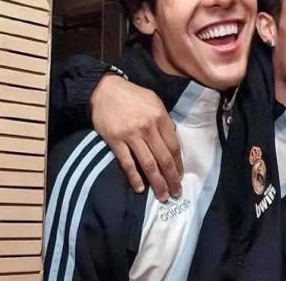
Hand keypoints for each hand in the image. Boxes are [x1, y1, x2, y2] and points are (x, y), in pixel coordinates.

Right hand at [90, 73, 182, 199]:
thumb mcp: (154, 101)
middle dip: (171, 178)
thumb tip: (172, 139)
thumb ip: (164, 120)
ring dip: (157, 182)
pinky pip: (127, 163)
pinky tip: (140, 188)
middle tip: (176, 193)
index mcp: (160, 117)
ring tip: (163, 195)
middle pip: (163, 158)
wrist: (104, 90)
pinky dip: (134, 177)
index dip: (178, 164)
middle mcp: (148, 128)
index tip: (180, 176)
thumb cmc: (132, 95)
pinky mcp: (115, 141)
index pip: (173, 146)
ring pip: (148, 164)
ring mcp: (131, 135)